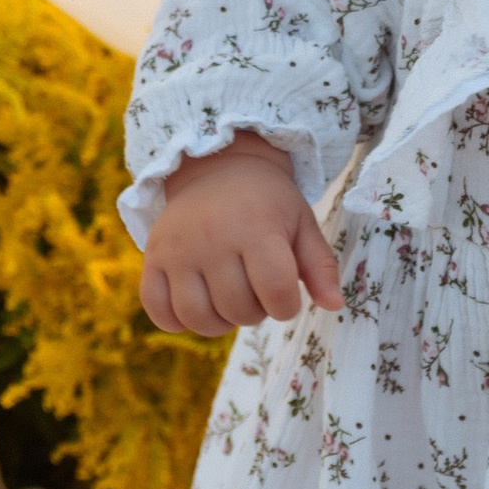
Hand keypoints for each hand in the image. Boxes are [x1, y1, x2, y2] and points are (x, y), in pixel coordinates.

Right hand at [140, 135, 342, 337]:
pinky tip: (193, 306)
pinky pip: (156, 309)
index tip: (284, 294)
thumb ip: (320, 266)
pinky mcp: (153, 257)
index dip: (286, 307)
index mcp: (257, 228)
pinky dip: (176, 321)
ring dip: (220, 323)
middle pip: (239, 310)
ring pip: (198, 317)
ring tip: (227, 302)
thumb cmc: (267, 202)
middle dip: (255, 312)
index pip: (277, 294)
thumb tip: (335, 306)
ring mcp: (178, 249)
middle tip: (255, 290)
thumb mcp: (302, 223)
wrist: (216, 166)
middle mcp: (214, 238)